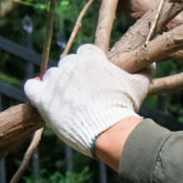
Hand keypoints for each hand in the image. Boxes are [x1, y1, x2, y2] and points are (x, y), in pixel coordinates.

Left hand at [24, 44, 147, 156]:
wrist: (109, 131)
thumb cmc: (125, 106)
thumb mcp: (141, 85)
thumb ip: (145, 71)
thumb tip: (151, 63)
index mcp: (90, 57)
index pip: (86, 51)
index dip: (91, 63)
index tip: (95, 75)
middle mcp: (70, 65)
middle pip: (68, 62)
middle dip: (75, 74)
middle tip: (84, 91)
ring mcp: (55, 82)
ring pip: (52, 75)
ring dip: (58, 83)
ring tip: (68, 99)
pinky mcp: (43, 99)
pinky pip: (31, 87)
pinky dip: (35, 89)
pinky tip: (42, 95)